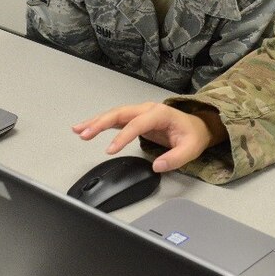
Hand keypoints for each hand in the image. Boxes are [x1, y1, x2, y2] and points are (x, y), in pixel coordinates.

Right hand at [72, 102, 224, 172]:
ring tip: (78, 130)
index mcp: (160, 113)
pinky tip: (86, 128)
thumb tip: (157, 166)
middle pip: (120, 113)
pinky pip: (115, 119)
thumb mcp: (190, 149)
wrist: (197, 127)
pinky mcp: (135, 119)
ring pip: (114, 114)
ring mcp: (140, 112)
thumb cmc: (193, 136)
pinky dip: (100, 123)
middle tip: (84, 134)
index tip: (109, 150)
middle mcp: (147, 109)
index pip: (137, 123)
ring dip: (95, 122)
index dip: (122, 137)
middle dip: (100, 123)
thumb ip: (174, 158)